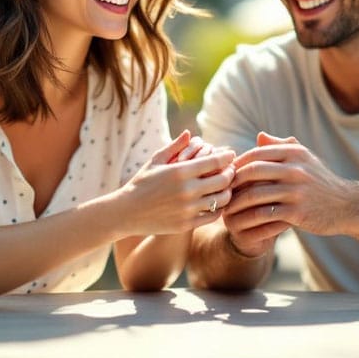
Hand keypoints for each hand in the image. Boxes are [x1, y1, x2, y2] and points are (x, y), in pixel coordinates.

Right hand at [116, 131, 234, 235]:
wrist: (126, 212)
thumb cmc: (141, 182)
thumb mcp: (156, 160)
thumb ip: (175, 146)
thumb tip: (190, 133)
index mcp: (180, 171)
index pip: (214, 162)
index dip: (226, 157)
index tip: (231, 154)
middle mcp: (187, 190)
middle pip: (223, 180)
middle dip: (231, 173)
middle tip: (232, 169)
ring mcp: (188, 209)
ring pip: (221, 199)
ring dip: (228, 191)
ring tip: (226, 186)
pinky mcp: (187, 224)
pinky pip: (213, 216)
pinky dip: (219, 208)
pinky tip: (217, 202)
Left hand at [224, 132, 357, 252]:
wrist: (347, 205)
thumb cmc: (320, 181)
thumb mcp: (305, 159)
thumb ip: (282, 146)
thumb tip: (259, 136)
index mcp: (294, 152)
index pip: (256, 153)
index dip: (237, 163)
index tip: (226, 173)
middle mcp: (295, 168)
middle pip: (251, 172)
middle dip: (233, 182)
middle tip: (221, 191)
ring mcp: (296, 191)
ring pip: (255, 194)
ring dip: (236, 203)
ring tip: (226, 208)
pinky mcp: (298, 212)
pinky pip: (265, 214)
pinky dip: (249, 218)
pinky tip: (242, 222)